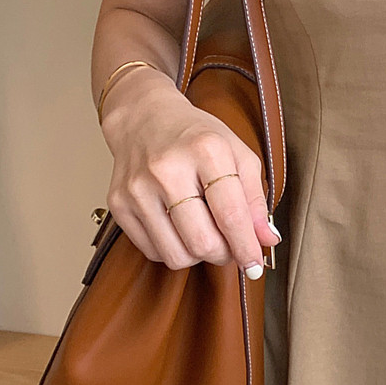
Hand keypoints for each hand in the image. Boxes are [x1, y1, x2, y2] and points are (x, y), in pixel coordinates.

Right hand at [98, 66, 280, 276]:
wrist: (144, 119)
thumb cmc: (196, 137)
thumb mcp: (238, 155)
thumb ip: (256, 200)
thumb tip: (267, 240)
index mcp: (206, 150)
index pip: (230, 215)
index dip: (246, 247)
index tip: (255, 266)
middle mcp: (167, 169)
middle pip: (202, 242)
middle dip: (224, 254)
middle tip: (230, 245)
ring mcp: (138, 188)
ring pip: (176, 255)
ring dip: (198, 255)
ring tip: (205, 233)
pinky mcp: (118, 204)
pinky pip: (153, 251)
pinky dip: (173, 249)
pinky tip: (180, 228)